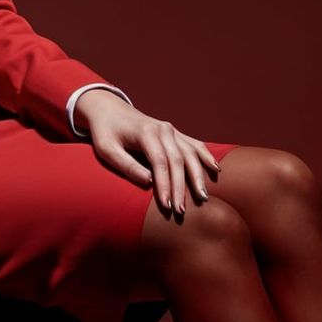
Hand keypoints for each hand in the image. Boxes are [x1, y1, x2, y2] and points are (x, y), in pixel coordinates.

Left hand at [74, 89, 221, 214]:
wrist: (109, 110)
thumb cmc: (105, 132)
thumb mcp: (106, 149)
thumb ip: (126, 164)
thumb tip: (148, 181)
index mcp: (145, 133)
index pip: (160, 162)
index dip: (165, 185)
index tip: (166, 206)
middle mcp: (163, 129)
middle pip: (178, 161)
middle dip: (182, 187)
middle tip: (181, 211)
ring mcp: (171, 130)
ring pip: (190, 154)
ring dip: (198, 176)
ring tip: (203, 197)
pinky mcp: (175, 133)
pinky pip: (194, 145)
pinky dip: (206, 156)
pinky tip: (215, 169)